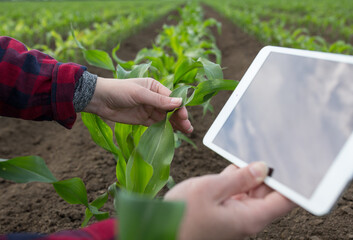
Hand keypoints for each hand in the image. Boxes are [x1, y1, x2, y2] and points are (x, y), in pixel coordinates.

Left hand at [84, 77, 192, 133]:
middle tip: (188, 127)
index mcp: (155, 87)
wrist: (99, 100)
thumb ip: (158, 100)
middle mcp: (154, 98)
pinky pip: (156, 125)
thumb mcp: (139, 93)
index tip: (184, 116)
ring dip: (175, 124)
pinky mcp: (143, 120)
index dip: (179, 107)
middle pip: (170, 109)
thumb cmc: (119, 90)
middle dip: (180, 117)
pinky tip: (172, 133)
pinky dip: (164, 129)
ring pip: (165, 118)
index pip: (171, 97)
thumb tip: (179, 102)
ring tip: (186, 131)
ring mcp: (149, 109)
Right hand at [165, 162, 295, 239]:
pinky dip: (237, 178)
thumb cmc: (182, 216)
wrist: (161, 230)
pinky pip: (237, 192)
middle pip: (269, 193)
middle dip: (270, 172)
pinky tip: (235, 163)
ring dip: (251, 173)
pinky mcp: (224, 210)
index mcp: (249, 217)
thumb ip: (238, 178)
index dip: (296, 183)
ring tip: (252, 151)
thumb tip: (262, 168)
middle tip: (271, 147)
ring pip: (252, 190)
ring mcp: (235, 213)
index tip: (300, 163)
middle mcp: (246, 217)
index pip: (285, 201)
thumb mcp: (210, 189)